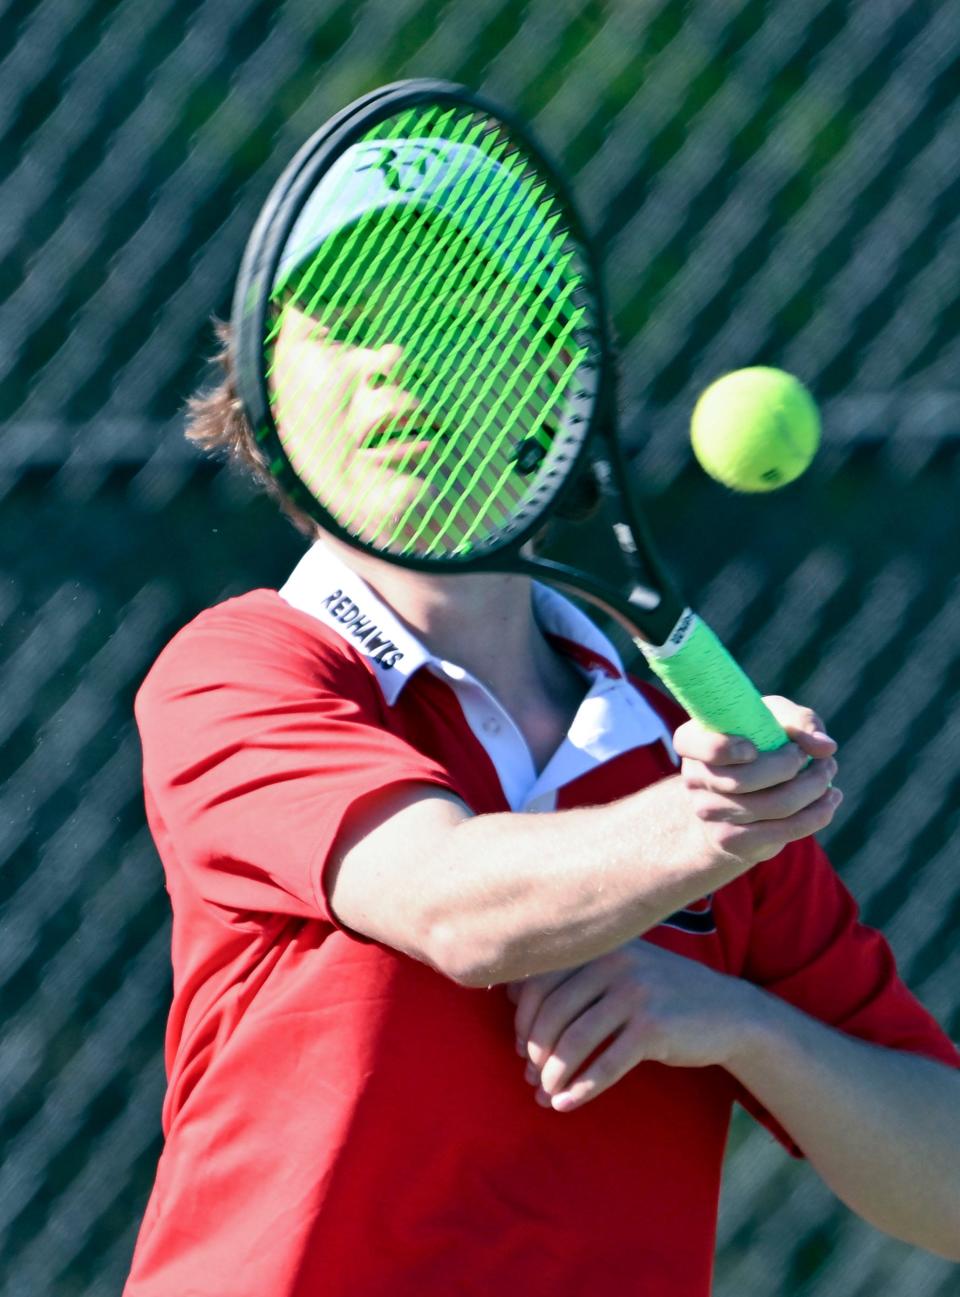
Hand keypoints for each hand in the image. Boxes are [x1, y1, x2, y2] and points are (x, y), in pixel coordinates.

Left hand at [510, 940, 759, 1111]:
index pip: (540, 980)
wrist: (728, 1012)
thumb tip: (507, 993)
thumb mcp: (620, 970)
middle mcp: (615, 962)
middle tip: (531, 1078)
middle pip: (553, 1012)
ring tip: (546, 1095)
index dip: (523, 1019)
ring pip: (575, 1040)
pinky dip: (581, 1089)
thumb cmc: (660, 994)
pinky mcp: (654, 1027)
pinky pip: (605, 1064)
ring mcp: (636, 992)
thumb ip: (573, 975)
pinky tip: (566, 1105)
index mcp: (600, 946)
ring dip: (554, 1075)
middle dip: (536, 1052)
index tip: (521, 1048)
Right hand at [674, 695, 841, 866]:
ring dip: (814, 788)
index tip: (753, 748)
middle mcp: (693, 778)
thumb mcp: (773, 720)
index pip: (696, 745)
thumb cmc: (758, 743)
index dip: (725, 748)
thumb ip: (799, 722)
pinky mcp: (732, 841)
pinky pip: (783, 830)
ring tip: (829, 773)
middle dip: (793, 766)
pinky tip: (830, 799)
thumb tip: (825, 748)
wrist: (739, 798)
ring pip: (773, 805)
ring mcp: (709, 813)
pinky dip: (816, 814)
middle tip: (819, 757)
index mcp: (691, 741)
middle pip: (745, 780)